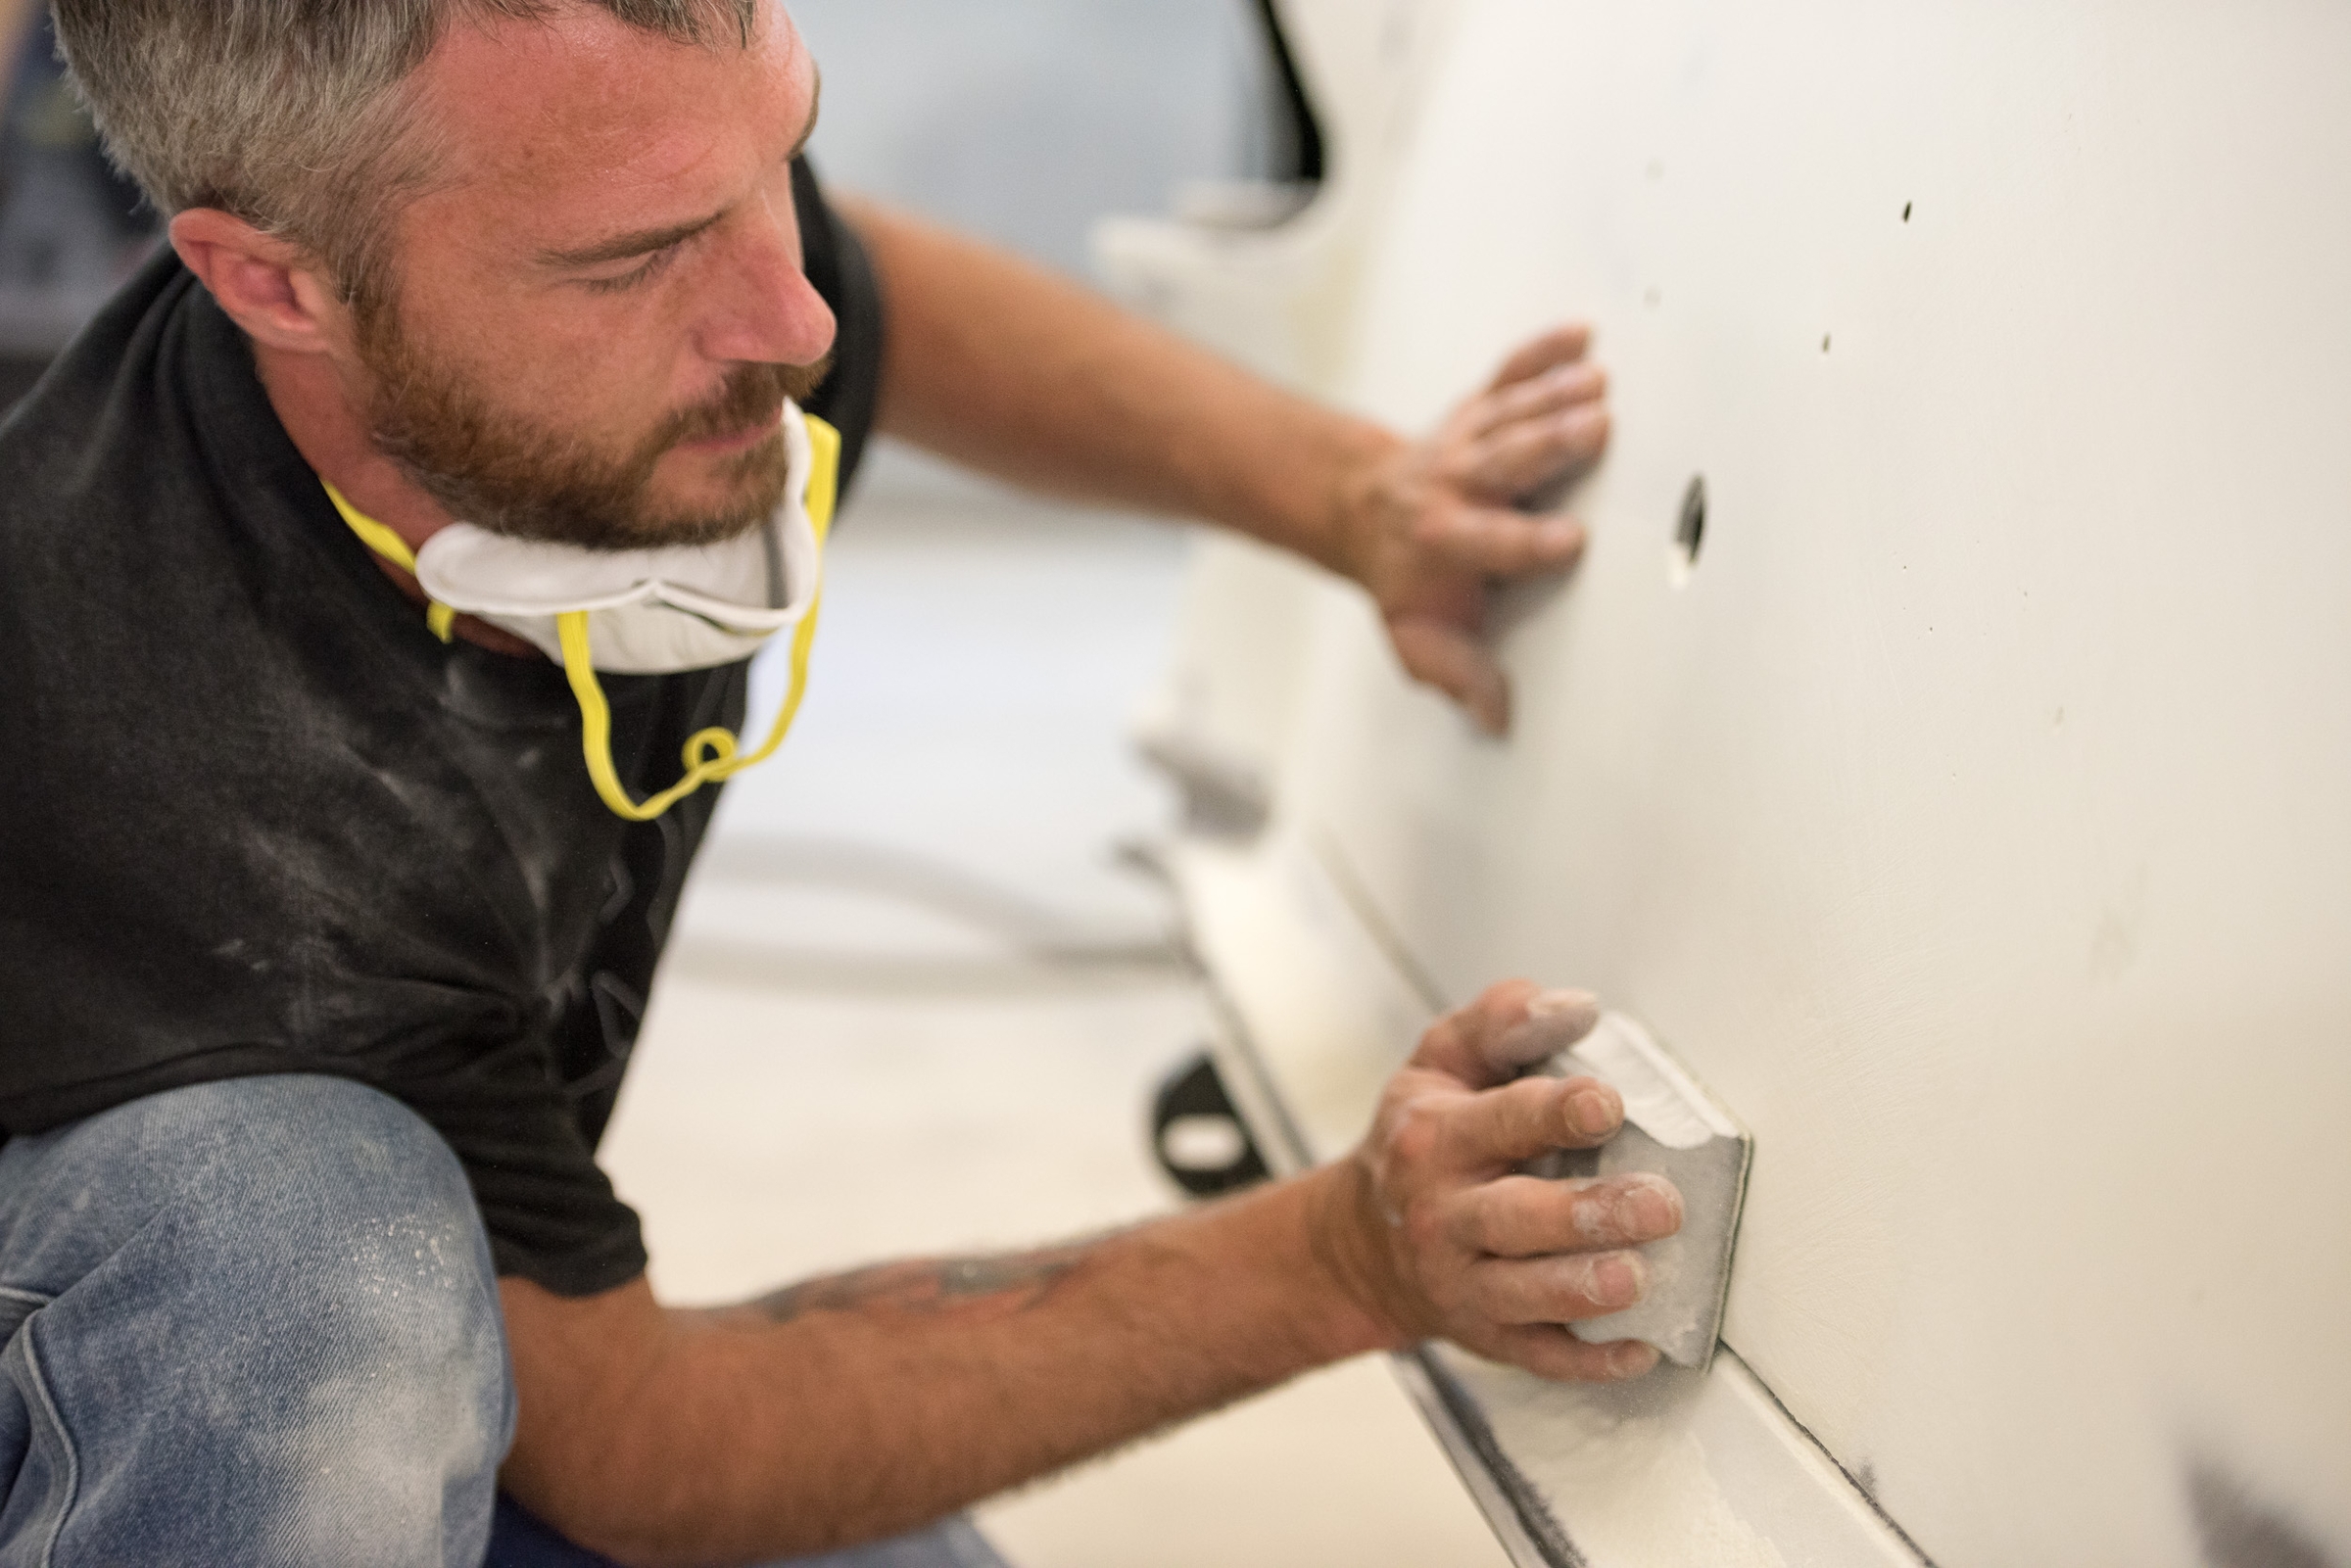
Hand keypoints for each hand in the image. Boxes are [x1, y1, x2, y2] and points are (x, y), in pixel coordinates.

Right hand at [1320, 980, 1681, 1380]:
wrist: (1360, 1242)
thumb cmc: (1420, 1141)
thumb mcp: (1440, 1062)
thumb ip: (1502, 1021)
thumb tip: (1577, 1008)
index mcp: (1434, 1137)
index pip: (1499, 1122)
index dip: (1555, 1112)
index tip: (1606, 1104)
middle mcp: (1443, 1213)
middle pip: (1515, 1217)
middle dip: (1587, 1213)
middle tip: (1659, 1204)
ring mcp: (1460, 1280)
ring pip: (1521, 1293)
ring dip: (1581, 1288)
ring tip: (1635, 1278)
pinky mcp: (1483, 1334)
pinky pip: (1535, 1355)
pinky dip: (1585, 1360)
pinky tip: (1636, 1350)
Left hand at [1334, 326, 1609, 734]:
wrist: (1361, 510)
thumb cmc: (1408, 578)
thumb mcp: (1421, 637)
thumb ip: (1458, 675)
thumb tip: (1497, 717)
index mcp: (1446, 541)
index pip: (1491, 541)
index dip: (1528, 543)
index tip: (1571, 543)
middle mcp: (1457, 484)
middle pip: (1506, 462)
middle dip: (1548, 445)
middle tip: (1596, 429)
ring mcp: (1469, 440)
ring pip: (1512, 414)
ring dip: (1553, 396)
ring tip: (1597, 385)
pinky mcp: (1480, 408)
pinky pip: (1509, 373)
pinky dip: (1542, 351)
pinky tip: (1580, 335)